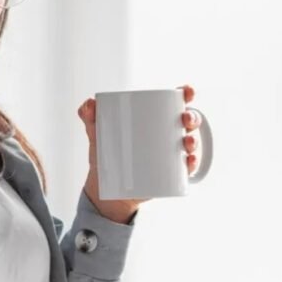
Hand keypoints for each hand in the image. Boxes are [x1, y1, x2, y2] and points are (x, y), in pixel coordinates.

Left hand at [78, 84, 202, 222]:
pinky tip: (189, 162)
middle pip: (188, 121)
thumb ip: (90, 118)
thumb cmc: (105, 155)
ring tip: (186, 142)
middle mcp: (167, 134)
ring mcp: (170, 155)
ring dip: (194, 141)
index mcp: (154, 118)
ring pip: (190, 143)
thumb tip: (88, 105)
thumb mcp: (97, 135)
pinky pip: (186, 169)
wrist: (105, 189)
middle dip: (193, 117)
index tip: (187, 91)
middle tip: (185, 120)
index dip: (185, 94)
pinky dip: (191, 165)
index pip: (174, 102)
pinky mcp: (170, 175)